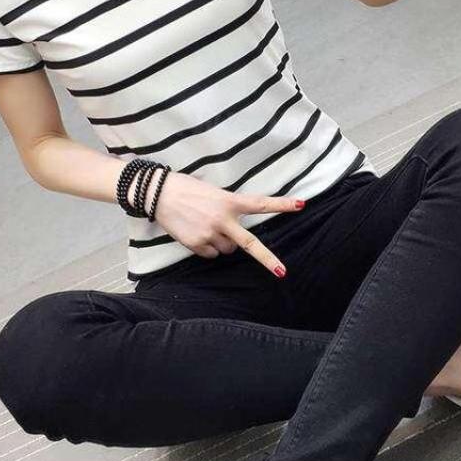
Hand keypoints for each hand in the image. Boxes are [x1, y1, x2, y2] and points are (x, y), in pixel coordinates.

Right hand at [147, 170, 303, 277]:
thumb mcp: (214, 193)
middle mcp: (223, 219)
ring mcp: (210, 233)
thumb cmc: (188, 189)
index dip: (282, 204)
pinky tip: (196, 233)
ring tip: (207, 226)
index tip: (301, 205)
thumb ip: (228, 209)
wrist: (159, 193)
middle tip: (282, 272)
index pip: (260, 203)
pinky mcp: (196, 244)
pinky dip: (207, 248)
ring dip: (223, 242)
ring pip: (227, 250)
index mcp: (230, 201)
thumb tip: (234, 232)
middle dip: (267, 259)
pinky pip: (211, 254)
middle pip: (249, 243)